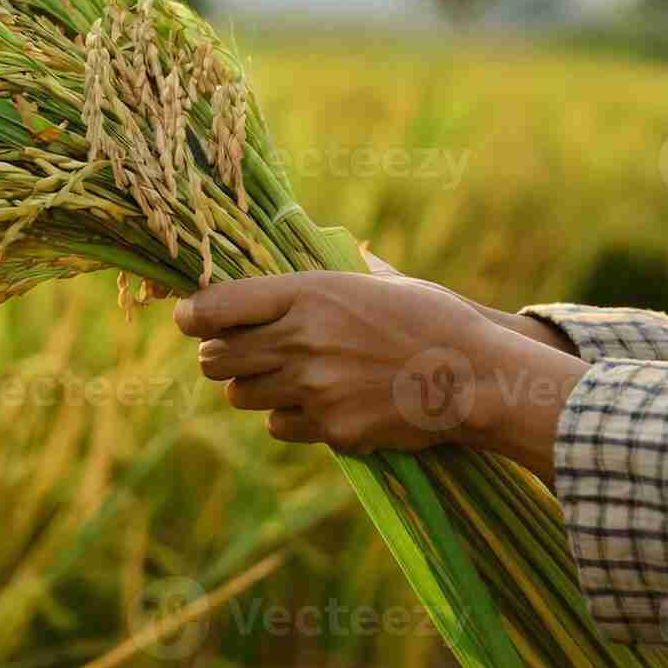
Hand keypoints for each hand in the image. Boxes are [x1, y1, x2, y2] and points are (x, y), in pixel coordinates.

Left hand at [174, 270, 588, 485]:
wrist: (477, 379)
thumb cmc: (433, 321)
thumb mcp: (382, 282)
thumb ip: (337, 271)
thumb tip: (318, 239)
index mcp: (308, 292)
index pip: (214, 307)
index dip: (192, 315)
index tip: (190, 318)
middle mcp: (302, 340)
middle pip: (215, 357)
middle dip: (218, 354)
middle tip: (233, 351)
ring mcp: (314, 388)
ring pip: (241, 395)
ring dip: (252, 386)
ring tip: (282, 376)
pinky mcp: (331, 428)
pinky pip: (279, 426)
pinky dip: (289, 418)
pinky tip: (317, 403)